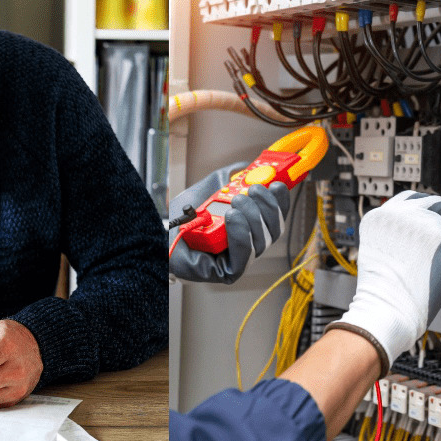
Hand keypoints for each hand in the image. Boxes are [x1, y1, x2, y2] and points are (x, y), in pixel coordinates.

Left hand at [169, 162, 290, 283]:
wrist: (158, 230)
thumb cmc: (182, 214)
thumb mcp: (212, 187)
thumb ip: (233, 177)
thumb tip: (251, 167)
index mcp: (249, 226)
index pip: (276, 217)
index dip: (281, 202)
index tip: (278, 184)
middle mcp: (247, 245)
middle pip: (274, 231)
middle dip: (268, 207)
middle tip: (253, 190)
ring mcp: (238, 260)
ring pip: (262, 243)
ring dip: (253, 217)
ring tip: (235, 202)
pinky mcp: (226, 273)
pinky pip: (244, 258)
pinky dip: (242, 235)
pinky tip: (233, 218)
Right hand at [327, 191, 440, 374]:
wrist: (387, 308)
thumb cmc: (381, 287)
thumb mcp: (379, 247)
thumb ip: (399, 229)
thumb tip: (428, 221)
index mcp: (382, 215)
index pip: (412, 197)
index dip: (425, 206)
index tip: (432, 214)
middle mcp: (402, 215)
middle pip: (437, 205)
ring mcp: (425, 226)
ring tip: (424, 270)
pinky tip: (432, 276)